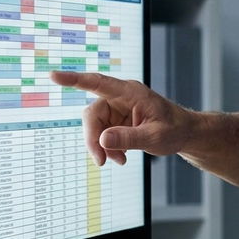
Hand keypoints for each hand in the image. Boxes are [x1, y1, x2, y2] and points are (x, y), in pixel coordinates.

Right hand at [50, 70, 192, 164]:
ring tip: (119, 161)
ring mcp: (116, 108)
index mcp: (130, 92)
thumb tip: (102, 139)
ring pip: (95, 127)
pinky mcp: (115, 120)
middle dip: (93, 139)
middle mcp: (119, 97)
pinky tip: (122, 157)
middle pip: (92, 115)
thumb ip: (130, 138)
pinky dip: (108, 148)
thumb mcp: (155, 137)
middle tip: (100, 162)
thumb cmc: (174, 129)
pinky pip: (101, 134)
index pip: (98, 83)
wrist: (184, 133)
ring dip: (102, 147)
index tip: (54, 76)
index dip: (74, 80)